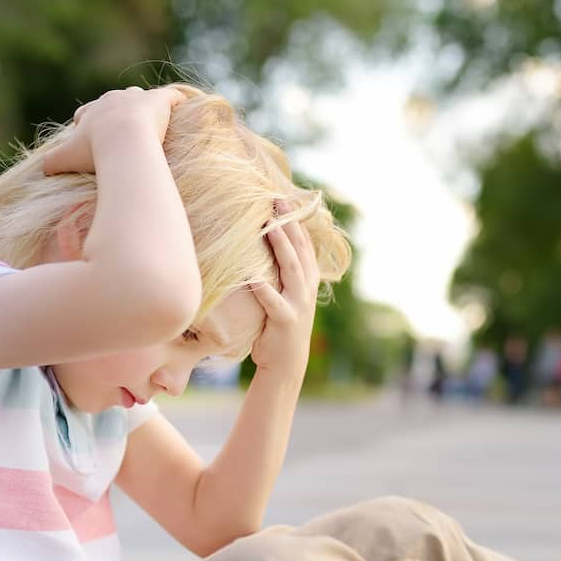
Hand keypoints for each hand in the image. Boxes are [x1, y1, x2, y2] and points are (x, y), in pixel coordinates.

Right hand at [41, 85, 187, 174]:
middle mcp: (113, 100)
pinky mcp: (159, 101)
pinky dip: (174, 101)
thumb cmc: (94, 150)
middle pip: (113, 102)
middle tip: (121, 129)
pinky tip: (181, 107)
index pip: (87, 112)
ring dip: (142, 105)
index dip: (88, 123)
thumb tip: (41, 170)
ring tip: (149, 118)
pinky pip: (170, 96)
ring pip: (139, 97)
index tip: (91, 135)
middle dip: (115, 113)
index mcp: (92, 111)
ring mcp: (137, 99)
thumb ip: (51, 163)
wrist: (122, 142)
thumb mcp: (67, 158)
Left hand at [249, 203, 320, 375]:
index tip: (283, 198)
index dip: (295, 220)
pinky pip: (273, 302)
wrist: (286, 362)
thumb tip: (263, 242)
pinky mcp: (286, 320)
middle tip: (277, 201)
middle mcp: (307, 287)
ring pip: (291, 269)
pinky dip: (264, 290)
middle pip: (298, 250)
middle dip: (289, 224)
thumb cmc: (278, 324)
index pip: (303, 243)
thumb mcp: (286, 293)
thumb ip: (281, 271)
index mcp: (308, 278)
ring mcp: (299, 303)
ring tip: (268, 228)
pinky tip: (252, 277)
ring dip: (281, 247)